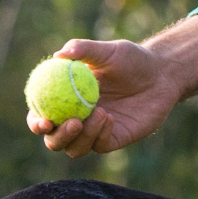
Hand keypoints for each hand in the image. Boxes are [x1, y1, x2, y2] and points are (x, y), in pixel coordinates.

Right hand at [28, 16, 197, 157]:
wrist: (161, 74)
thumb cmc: (131, 59)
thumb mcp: (109, 50)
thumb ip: (84, 50)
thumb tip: (58, 55)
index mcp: (65, 98)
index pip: (41, 115)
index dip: (36, 121)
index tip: (42, 119)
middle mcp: (76, 118)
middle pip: (54, 140)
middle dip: (57, 137)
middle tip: (72, 123)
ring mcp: (94, 131)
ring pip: (75, 149)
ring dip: (82, 136)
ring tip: (101, 112)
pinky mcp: (113, 139)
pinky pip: (99, 146)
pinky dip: (100, 135)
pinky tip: (111, 118)